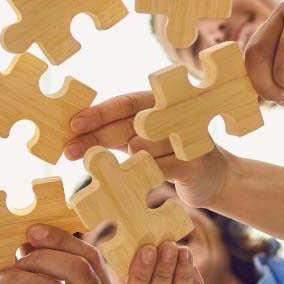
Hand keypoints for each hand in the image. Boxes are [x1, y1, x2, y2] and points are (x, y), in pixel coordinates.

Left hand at [65, 92, 231, 208]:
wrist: (213, 177)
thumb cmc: (167, 154)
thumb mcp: (139, 140)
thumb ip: (112, 134)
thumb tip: (72, 135)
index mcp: (159, 103)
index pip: (125, 103)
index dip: (99, 113)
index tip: (73, 125)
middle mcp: (175, 113)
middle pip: (128, 124)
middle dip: (96, 138)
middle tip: (69, 151)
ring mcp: (187, 137)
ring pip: (142, 148)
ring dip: (127, 161)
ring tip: (121, 169)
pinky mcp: (194, 162)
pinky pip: (157, 168)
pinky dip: (143, 175)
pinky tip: (137, 181)